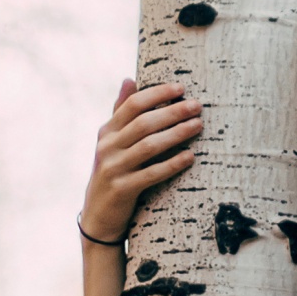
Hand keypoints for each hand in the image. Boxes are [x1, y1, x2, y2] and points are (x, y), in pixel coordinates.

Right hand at [80, 77, 201, 245]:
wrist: (98, 216)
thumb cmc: (113, 172)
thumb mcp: (112, 142)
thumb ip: (120, 112)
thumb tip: (128, 79)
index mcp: (107, 132)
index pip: (132, 105)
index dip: (157, 94)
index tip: (181, 88)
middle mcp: (107, 147)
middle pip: (144, 123)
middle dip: (173, 112)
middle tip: (197, 106)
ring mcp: (114, 169)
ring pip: (149, 146)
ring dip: (176, 134)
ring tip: (198, 126)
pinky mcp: (123, 189)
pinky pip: (152, 173)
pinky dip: (172, 164)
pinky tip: (190, 157)